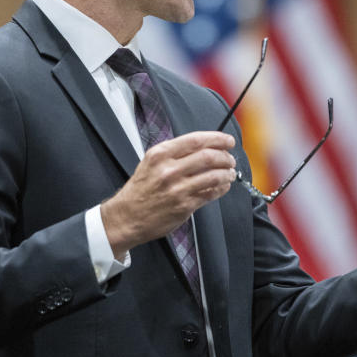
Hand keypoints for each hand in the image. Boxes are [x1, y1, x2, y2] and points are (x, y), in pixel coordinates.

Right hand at [100, 131, 236, 256]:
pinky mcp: (184, 206)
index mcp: (161, 154)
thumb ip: (175, 153)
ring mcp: (177, 189)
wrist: (126, 217)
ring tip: (230, 173)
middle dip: (225, 157)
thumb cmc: (140, 190)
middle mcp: (169, 170)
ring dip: (227, 173)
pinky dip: (221, 188)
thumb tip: (204, 146)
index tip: (228, 141)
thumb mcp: (151, 162)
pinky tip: (223, 186)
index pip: (196, 140)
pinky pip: (210, 193)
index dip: (217, 139)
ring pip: (213, 175)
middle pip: (208, 156)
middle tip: (230, 159)